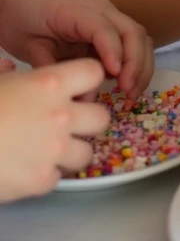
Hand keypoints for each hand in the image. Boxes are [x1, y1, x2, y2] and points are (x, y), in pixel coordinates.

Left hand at [0, 0, 152, 97]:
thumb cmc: (22, 16)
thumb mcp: (29, 45)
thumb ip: (54, 68)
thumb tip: (81, 98)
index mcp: (77, 10)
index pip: (105, 29)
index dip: (114, 52)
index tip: (116, 77)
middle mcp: (100, 8)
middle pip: (132, 31)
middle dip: (136, 63)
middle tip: (129, 92)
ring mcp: (107, 15)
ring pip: (138, 36)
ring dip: (141, 64)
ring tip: (132, 92)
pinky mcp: (106, 26)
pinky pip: (129, 42)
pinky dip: (134, 61)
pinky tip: (126, 82)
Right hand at [0, 57, 107, 199]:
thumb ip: (6, 72)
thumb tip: (9, 67)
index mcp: (50, 83)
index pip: (93, 73)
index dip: (88, 80)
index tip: (78, 89)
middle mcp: (61, 115)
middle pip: (102, 117)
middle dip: (88, 121)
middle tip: (69, 124)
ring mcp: (54, 150)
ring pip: (86, 153)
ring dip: (71, 152)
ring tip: (50, 150)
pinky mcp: (41, 180)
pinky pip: (57, 178)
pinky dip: (46, 175)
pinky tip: (28, 168)